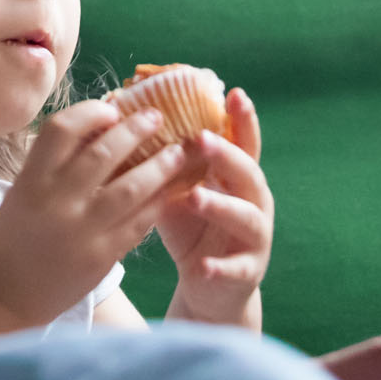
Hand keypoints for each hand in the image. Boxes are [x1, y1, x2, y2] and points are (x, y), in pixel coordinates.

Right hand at [0, 100, 192, 325]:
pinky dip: (157, 203)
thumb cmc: (13, 238)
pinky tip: (170, 192)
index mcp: (31, 179)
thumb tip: (101, 130)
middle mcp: (56, 201)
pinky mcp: (100, 257)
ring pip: (131, 187)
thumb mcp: (23, 193)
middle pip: (104, 152)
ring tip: (178, 152)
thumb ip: (55, 166)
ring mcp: (81, 230)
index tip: (112, 108)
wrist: (1, 296)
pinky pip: (138, 223)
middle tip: (157, 117)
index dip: (90, 112)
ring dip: (160, 166)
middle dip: (136, 129)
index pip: (61, 129)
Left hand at [158, 88, 272, 329]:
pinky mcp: (246, 272)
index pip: (243, 143)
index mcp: (237, 178)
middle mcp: (254, 202)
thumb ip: (164, 162)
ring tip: (195, 197)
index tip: (234, 93)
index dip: (242, 119)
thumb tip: (126, 122)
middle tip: (201, 140)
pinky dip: (221, 268)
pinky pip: (236, 269)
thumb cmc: (190, 227)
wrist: (210, 286)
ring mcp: (255, 237)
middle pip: (248, 173)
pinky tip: (203, 267)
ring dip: (222, 206)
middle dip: (226, 155)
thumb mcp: (177, 191)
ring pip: (246, 217)